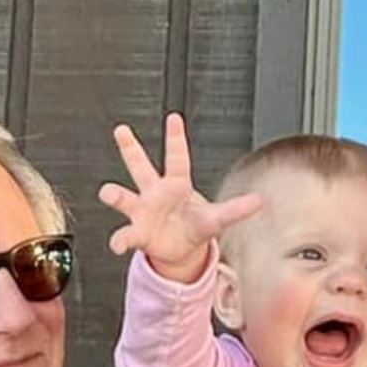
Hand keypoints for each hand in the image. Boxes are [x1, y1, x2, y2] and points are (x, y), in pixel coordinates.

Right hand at [98, 114, 260, 282]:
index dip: (177, 137)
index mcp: (177, 185)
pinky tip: (118, 244)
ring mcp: (143, 211)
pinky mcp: (138, 232)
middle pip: (140, 166)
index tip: (174, 117)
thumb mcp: (217, 218)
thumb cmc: (195, 226)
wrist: (179, 249)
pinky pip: (126, 235)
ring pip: (125, 198)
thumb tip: (259, 201)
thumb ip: (236, 209)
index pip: (178, 156)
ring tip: (107, 192)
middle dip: (130, 148)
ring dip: (115, 195)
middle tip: (121, 130)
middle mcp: (155, 193)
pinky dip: (120, 240)